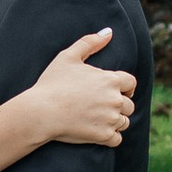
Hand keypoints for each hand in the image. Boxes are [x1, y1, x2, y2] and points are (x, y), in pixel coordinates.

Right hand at [31, 29, 135, 146]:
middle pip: (129, 105)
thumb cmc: (52, 83)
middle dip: (119, 106)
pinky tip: (98, 133)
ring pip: (124, 122)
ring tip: (98, 120)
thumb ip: (89, 42)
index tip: (117, 91)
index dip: (125, 87)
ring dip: (115, 122)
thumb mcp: (68, 57)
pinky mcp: (103, 136)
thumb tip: (108, 32)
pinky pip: (117, 139)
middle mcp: (115, 99)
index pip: (131, 83)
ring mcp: (110, 119)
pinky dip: (110, 138)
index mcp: (110, 80)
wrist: (40, 111)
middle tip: (102, 108)